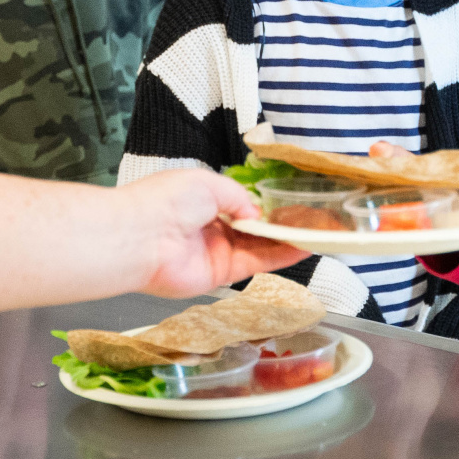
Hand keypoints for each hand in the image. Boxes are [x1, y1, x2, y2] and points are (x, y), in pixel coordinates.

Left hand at [118, 169, 304, 297]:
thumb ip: (238, 196)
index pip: (239, 206)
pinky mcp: (219, 275)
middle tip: (311, 222)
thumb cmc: (166, 201)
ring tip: (317, 235)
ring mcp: (214, 253)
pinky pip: (255, 264)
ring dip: (286, 242)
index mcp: (201, 202)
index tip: (290, 206)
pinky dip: (279, 257)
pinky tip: (302, 248)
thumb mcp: (208, 183)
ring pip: (258, 247)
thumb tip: (256, 212)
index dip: (264, 207)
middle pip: (252, 229)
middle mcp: (209, 229)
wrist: (141, 236)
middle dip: (280, 226)